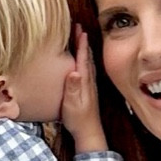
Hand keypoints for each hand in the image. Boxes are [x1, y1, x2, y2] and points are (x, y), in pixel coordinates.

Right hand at [60, 29, 106, 152]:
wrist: (89, 133)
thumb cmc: (78, 120)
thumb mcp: (71, 104)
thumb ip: (72, 88)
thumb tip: (74, 72)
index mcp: (84, 81)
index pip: (83, 58)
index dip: (81, 43)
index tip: (79, 29)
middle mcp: (89, 81)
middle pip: (86, 57)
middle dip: (82, 41)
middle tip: (78, 27)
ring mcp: (89, 86)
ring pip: (87, 62)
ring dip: (84, 49)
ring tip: (80, 38)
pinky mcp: (88, 90)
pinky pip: (87, 69)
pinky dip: (85, 60)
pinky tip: (83, 60)